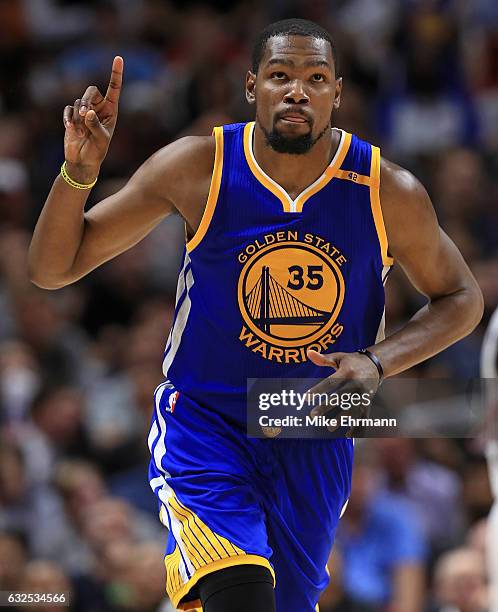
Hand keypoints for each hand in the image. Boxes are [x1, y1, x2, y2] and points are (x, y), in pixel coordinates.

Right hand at [63, 56, 123, 180]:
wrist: (82, 162)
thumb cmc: (97, 152)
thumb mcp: (101, 140)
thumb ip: (96, 125)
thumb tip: (88, 112)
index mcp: (111, 111)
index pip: (114, 89)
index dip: (116, 73)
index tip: (118, 57)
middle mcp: (98, 108)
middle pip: (91, 90)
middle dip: (86, 101)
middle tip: (85, 115)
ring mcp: (85, 111)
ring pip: (78, 101)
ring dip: (78, 115)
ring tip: (81, 131)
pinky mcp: (72, 116)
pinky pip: (68, 109)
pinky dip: (69, 118)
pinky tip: (71, 128)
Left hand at [306, 349, 380, 436]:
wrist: (376, 364)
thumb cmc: (352, 361)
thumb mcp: (339, 358)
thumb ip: (324, 359)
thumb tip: (308, 353)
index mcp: (347, 372)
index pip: (330, 383)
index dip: (317, 390)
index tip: (305, 398)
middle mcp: (356, 384)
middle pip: (339, 397)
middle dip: (326, 407)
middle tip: (313, 416)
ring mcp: (363, 394)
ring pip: (351, 409)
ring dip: (341, 419)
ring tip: (330, 428)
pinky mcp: (368, 402)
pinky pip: (364, 416)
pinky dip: (358, 426)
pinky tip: (348, 435)